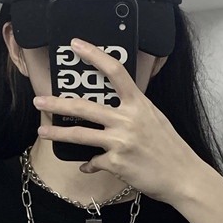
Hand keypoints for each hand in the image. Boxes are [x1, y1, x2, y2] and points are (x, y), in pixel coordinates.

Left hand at [33, 38, 202, 202]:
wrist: (183, 176)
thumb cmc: (170, 149)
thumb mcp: (154, 119)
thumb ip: (132, 112)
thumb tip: (111, 114)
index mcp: (139, 104)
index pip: (115, 71)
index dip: (94, 55)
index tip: (76, 45)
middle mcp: (128, 120)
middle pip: (84, 106)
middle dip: (57, 103)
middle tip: (40, 100)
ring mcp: (120, 142)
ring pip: (80, 135)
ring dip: (58, 133)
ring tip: (43, 131)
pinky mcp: (116, 163)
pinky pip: (93, 162)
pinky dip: (89, 164)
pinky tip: (89, 166)